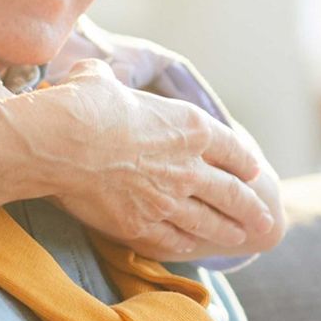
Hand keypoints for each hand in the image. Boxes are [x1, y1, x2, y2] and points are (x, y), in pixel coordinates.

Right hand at [7, 59, 271, 255]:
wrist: (59, 143)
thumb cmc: (80, 105)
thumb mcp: (98, 79)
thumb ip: (107, 80)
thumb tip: (92, 75)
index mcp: (188, 127)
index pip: (231, 148)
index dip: (243, 161)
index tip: (250, 171)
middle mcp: (187, 166)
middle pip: (232, 193)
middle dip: (250, 207)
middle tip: (262, 217)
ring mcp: (167, 200)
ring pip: (209, 222)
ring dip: (227, 230)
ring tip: (239, 236)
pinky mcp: (141, 225)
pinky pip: (174, 239)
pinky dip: (186, 243)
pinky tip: (190, 245)